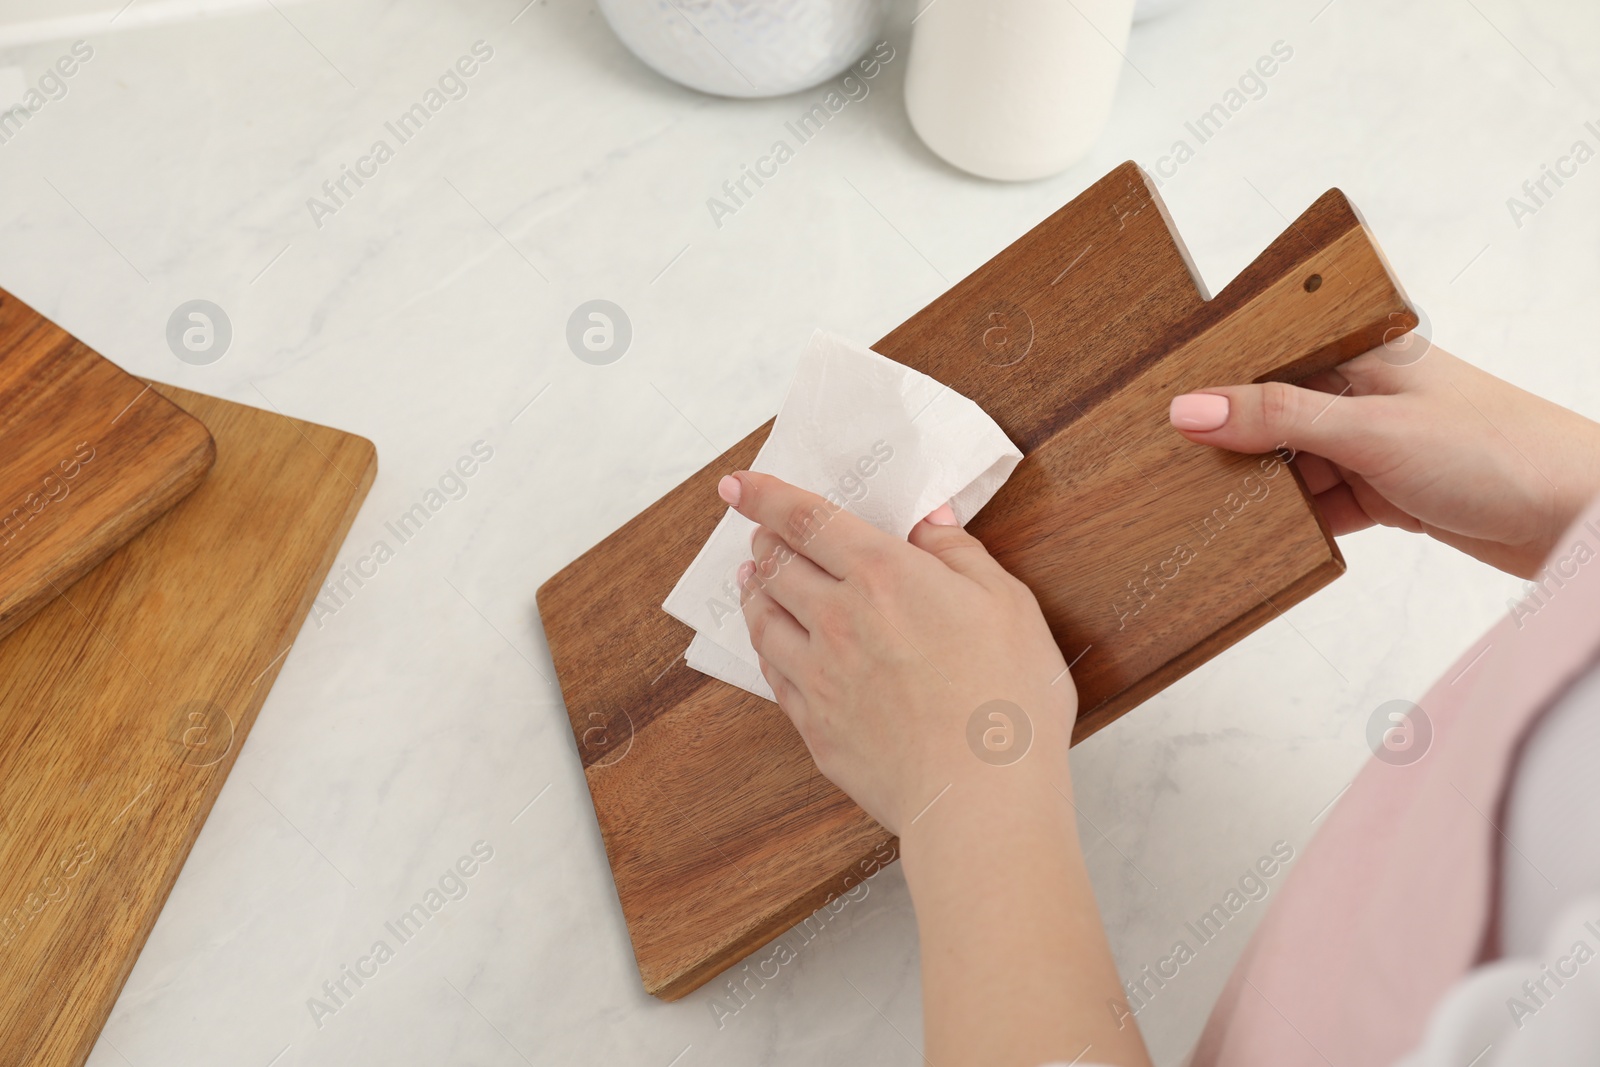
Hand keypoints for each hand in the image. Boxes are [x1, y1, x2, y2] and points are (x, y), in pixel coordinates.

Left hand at [718, 470, 1152, 1066]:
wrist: (979, 797)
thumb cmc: (1007, 698)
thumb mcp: (1007, 604)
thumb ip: (960, 555)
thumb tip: (929, 521)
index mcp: (882, 574)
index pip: (807, 520)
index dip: (766, 496)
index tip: (738, 486)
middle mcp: (837, 617)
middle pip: (778, 567)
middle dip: (764, 542)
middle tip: (760, 534)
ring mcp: (819, 675)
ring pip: (765, 620)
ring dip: (755, 593)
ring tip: (753, 581)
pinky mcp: (816, 727)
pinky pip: (775, 675)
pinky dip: (768, 649)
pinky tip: (774, 647)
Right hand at [1168, 344, 1599, 577]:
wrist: (1576, 517)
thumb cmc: (1497, 450)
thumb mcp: (1369, 431)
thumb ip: (1276, 417)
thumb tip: (1191, 409)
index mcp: (1361, 351)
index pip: (1267, 354)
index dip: (1214, 381)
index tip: (1160, 412)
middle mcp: (1363, 392)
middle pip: (1270, 413)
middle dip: (1230, 444)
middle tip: (1174, 470)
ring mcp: (1373, 443)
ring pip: (1289, 465)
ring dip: (1261, 490)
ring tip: (1211, 510)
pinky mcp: (1385, 492)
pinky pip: (1318, 505)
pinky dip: (1294, 522)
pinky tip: (1264, 536)